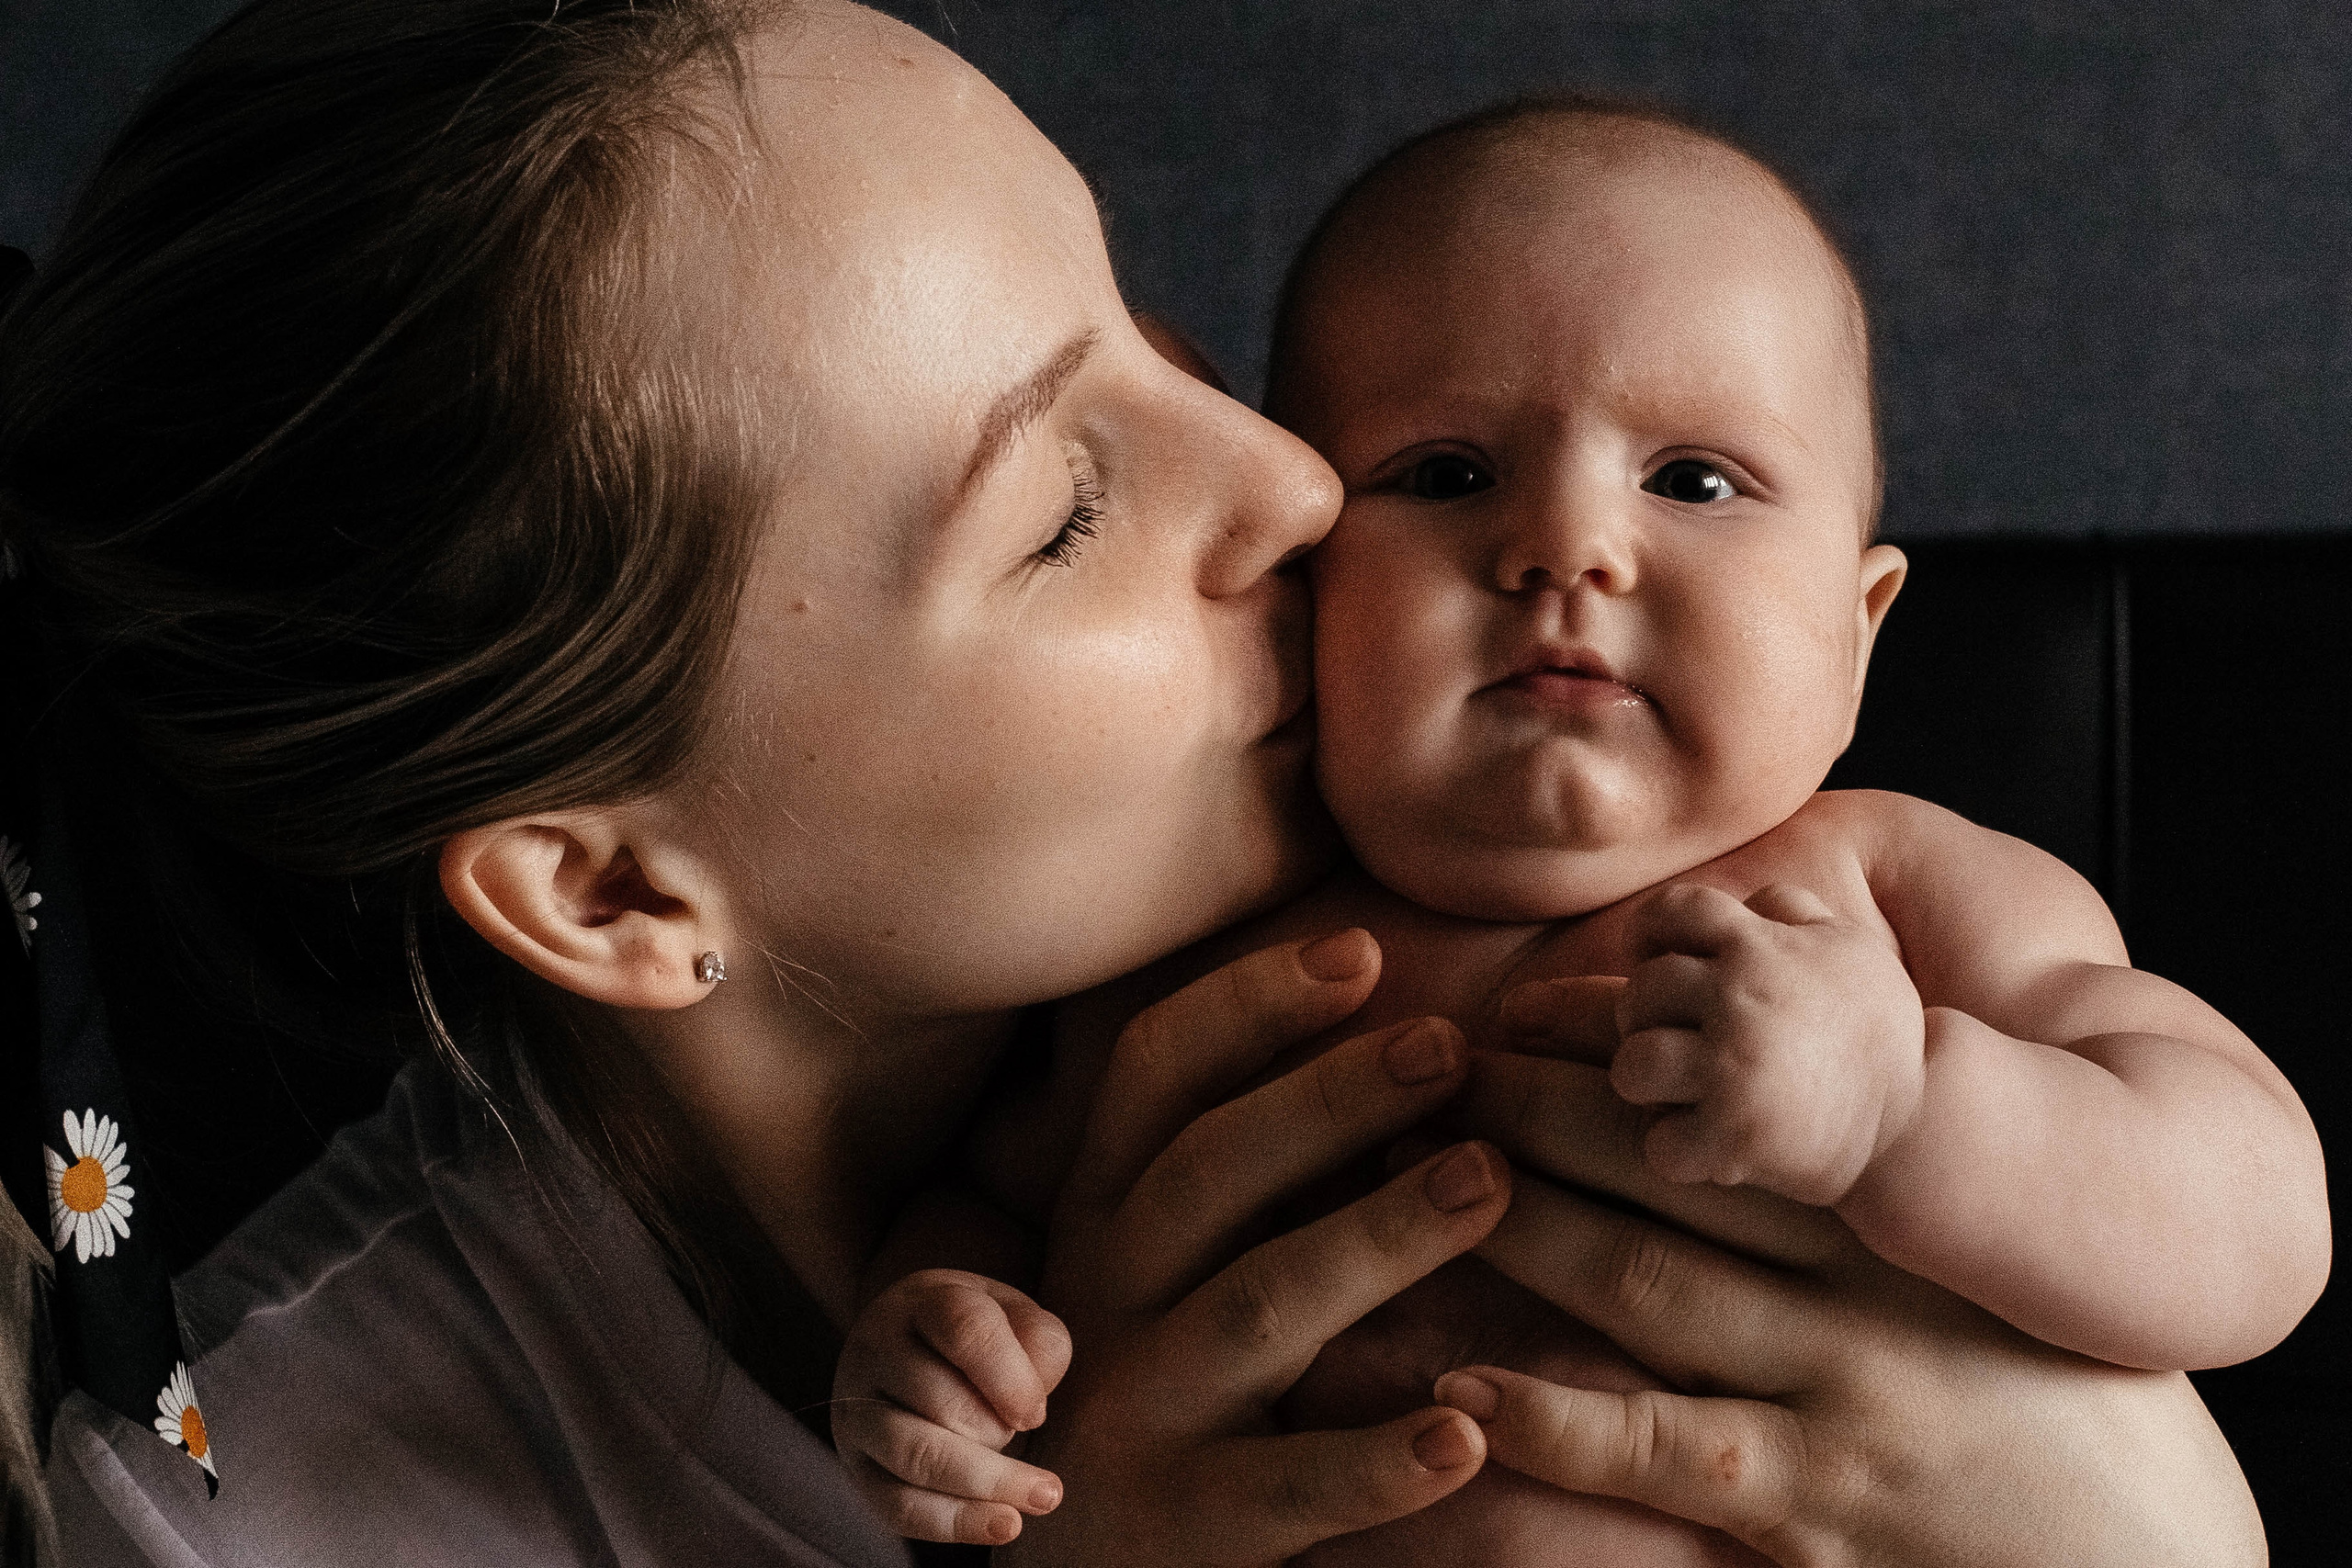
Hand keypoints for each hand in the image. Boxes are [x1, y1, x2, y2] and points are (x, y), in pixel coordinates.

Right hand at [832, 1269, 1072, 1545]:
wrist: (914, 1347)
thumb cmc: (983, 1336)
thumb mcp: (1018, 1318)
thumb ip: (1041, 1345)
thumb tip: (1029, 1409)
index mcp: (923, 1301)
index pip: (965, 1329)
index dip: (1011, 1377)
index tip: (1037, 1414)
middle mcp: (876, 1349)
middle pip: (940, 1400)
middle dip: (996, 1431)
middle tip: (1023, 1433)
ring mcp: (857, 1408)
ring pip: (915, 1454)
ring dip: (984, 1483)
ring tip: (1041, 1496)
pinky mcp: (857, 1464)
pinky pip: (897, 1505)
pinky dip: (954, 1523)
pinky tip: (1004, 1524)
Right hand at [1000, 930, 1513, 1566]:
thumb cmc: (1157, 1368)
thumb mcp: (1161, 1252)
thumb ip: (1241, 1157)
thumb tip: (1400, 1019)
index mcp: (1104, 1210)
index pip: (1154, 1077)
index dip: (1250, 1004)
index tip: (1363, 952)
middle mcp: (1107, 1293)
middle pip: (1209, 1171)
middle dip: (1327, 1097)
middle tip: (1451, 1047)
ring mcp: (1137, 1409)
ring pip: (1255, 1307)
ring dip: (1372, 1237)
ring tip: (1485, 1181)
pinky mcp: (1186, 1523)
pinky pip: (1289, 1485)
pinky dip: (1377, 1460)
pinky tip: (1470, 1430)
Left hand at [1437, 1009, 2263, 1566]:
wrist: (2152, 1563)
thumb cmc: (2050, 1399)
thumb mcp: (1973, 1266)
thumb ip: (1866, 1194)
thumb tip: (1748, 1105)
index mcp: (1893, 1212)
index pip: (1736, 1101)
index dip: (1618, 1047)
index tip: (1522, 1004)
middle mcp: (1860, 1283)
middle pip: (1668, 1169)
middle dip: (1535, 1108)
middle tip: (1424, 1062)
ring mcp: (1836, 1394)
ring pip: (1645, 1286)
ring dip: (1514, 1225)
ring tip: (1403, 1173)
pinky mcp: (1815, 1507)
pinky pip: (1664, 1452)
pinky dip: (1558, 1419)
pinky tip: (1462, 1385)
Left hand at [1612, 882, 1925, 1204]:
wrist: (1924, 1119)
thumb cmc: (1875, 1030)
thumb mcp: (1851, 949)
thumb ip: (1794, 912)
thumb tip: (1748, 900)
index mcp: (1760, 947)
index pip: (1672, 910)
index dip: (1650, 934)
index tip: (1657, 961)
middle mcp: (1739, 998)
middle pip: (1641, 993)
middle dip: (1646, 1021)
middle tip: (1676, 1043)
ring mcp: (1733, 1067)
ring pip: (1632, 1067)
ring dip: (1648, 1087)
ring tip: (1679, 1095)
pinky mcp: (1736, 1135)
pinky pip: (1660, 1145)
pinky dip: (1676, 1153)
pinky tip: (1708, 1148)